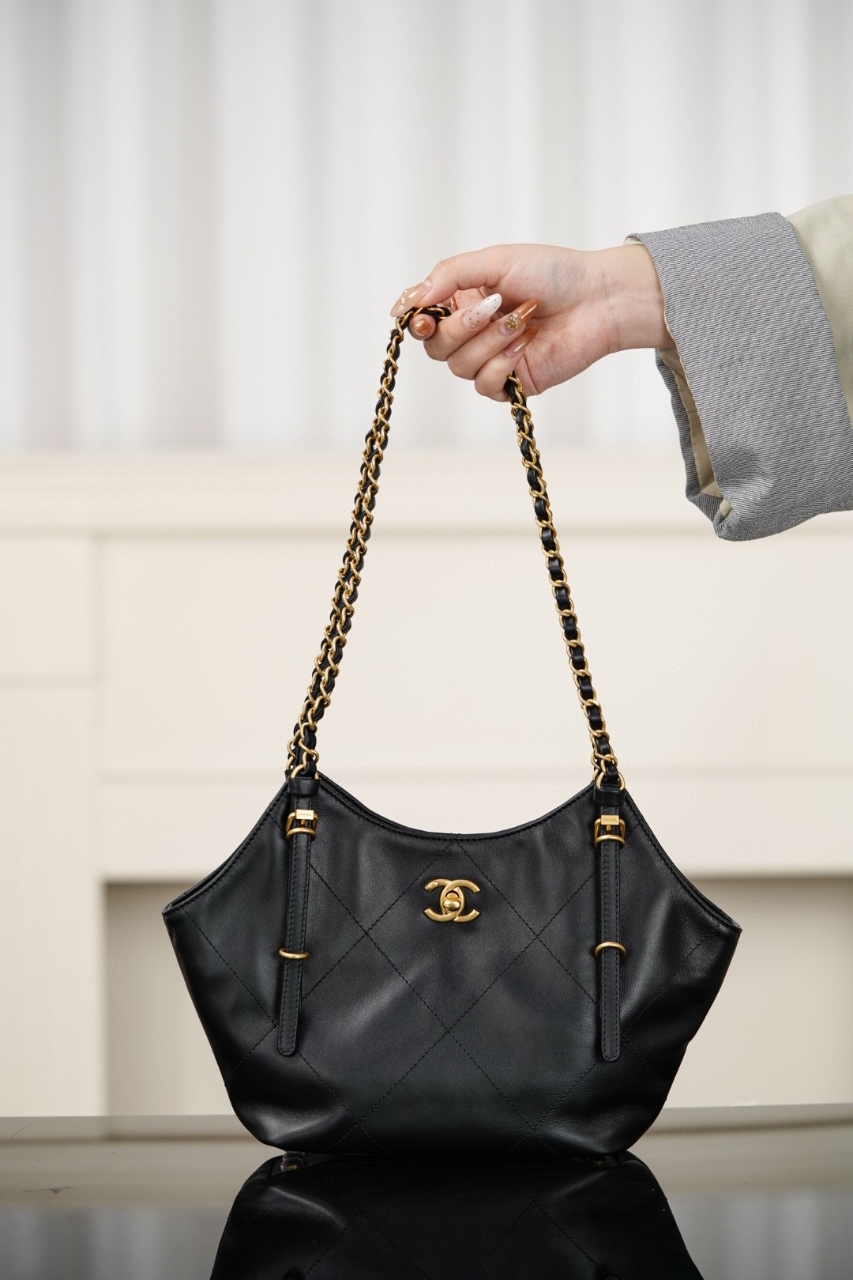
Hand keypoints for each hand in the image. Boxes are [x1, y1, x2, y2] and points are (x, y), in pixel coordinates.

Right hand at [390, 243, 671, 399]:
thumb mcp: (494, 261)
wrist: (598, 299)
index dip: (415, 321)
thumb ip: (448, 276)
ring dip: (489, 342)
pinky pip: (484, 384)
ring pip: (459, 367)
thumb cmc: (553, 273)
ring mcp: (490, 359)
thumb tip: (409, 302)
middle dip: (461, 327)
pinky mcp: (511, 382)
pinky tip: (526, 346)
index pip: (422, 318)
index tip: (420, 317)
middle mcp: (472, 331)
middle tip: (495, 305)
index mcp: (464, 299)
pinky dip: (502, 365)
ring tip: (523, 320)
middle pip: (435, 347)